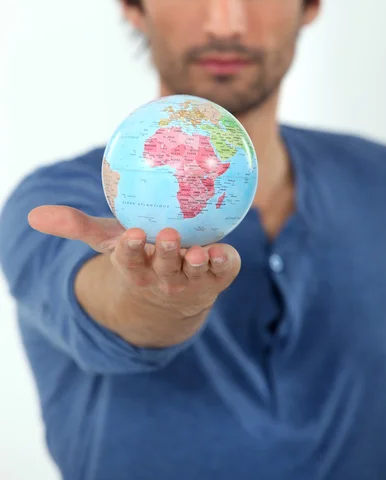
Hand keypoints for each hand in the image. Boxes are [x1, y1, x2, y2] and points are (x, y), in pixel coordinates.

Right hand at [28, 205, 240, 328]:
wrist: (171, 296)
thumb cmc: (137, 260)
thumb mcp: (106, 242)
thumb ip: (76, 226)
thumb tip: (35, 214)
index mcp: (136, 268)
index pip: (129, 260)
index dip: (130, 251)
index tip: (131, 237)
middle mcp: (164, 276)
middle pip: (163, 267)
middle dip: (165, 254)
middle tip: (166, 235)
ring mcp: (192, 280)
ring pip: (194, 273)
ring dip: (196, 263)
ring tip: (197, 252)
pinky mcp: (217, 277)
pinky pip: (223, 271)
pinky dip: (224, 264)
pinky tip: (224, 251)